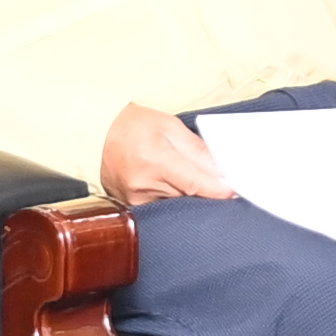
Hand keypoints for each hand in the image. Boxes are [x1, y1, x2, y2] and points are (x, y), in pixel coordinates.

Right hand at [97, 103, 234, 205]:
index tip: (238, 192)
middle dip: (207, 190)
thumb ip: (198, 149)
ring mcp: (137, 201)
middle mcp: (145, 186)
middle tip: (221, 181)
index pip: (196, 184)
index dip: (219, 190)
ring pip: (178, 205)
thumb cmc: (133, 126)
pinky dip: (175, 199)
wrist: (97, 135)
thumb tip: (224, 169)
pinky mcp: (134, 209)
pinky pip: (164, 208)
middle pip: (190, 197)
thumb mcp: (169, 126)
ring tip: (192, 178)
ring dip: (191, 195)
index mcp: (155, 160)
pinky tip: (176, 187)